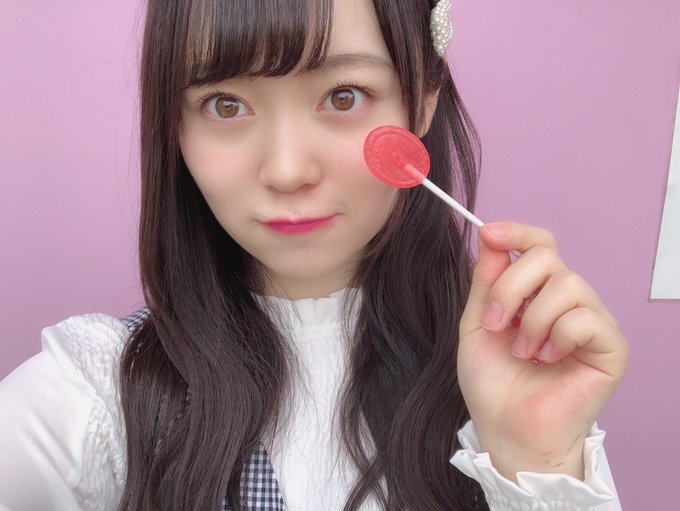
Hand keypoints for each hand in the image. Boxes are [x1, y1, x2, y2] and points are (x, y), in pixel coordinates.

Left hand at [458, 221, 628, 480]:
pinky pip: (587, 319)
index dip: (517, 233)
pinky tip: (547, 360)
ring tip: (522, 352)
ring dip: (533, 320)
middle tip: (495, 324)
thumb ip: (487, 283)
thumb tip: (492, 239)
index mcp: (535, 293)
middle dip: (512, 287)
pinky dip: (559, 337)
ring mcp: (591, 321)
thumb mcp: (478, 325)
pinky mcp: (611, 347)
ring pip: (569, 285)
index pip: (539, 246)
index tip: (490, 234)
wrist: (506, 428)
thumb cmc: (493, 382)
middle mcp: (567, 301)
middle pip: (548, 258)